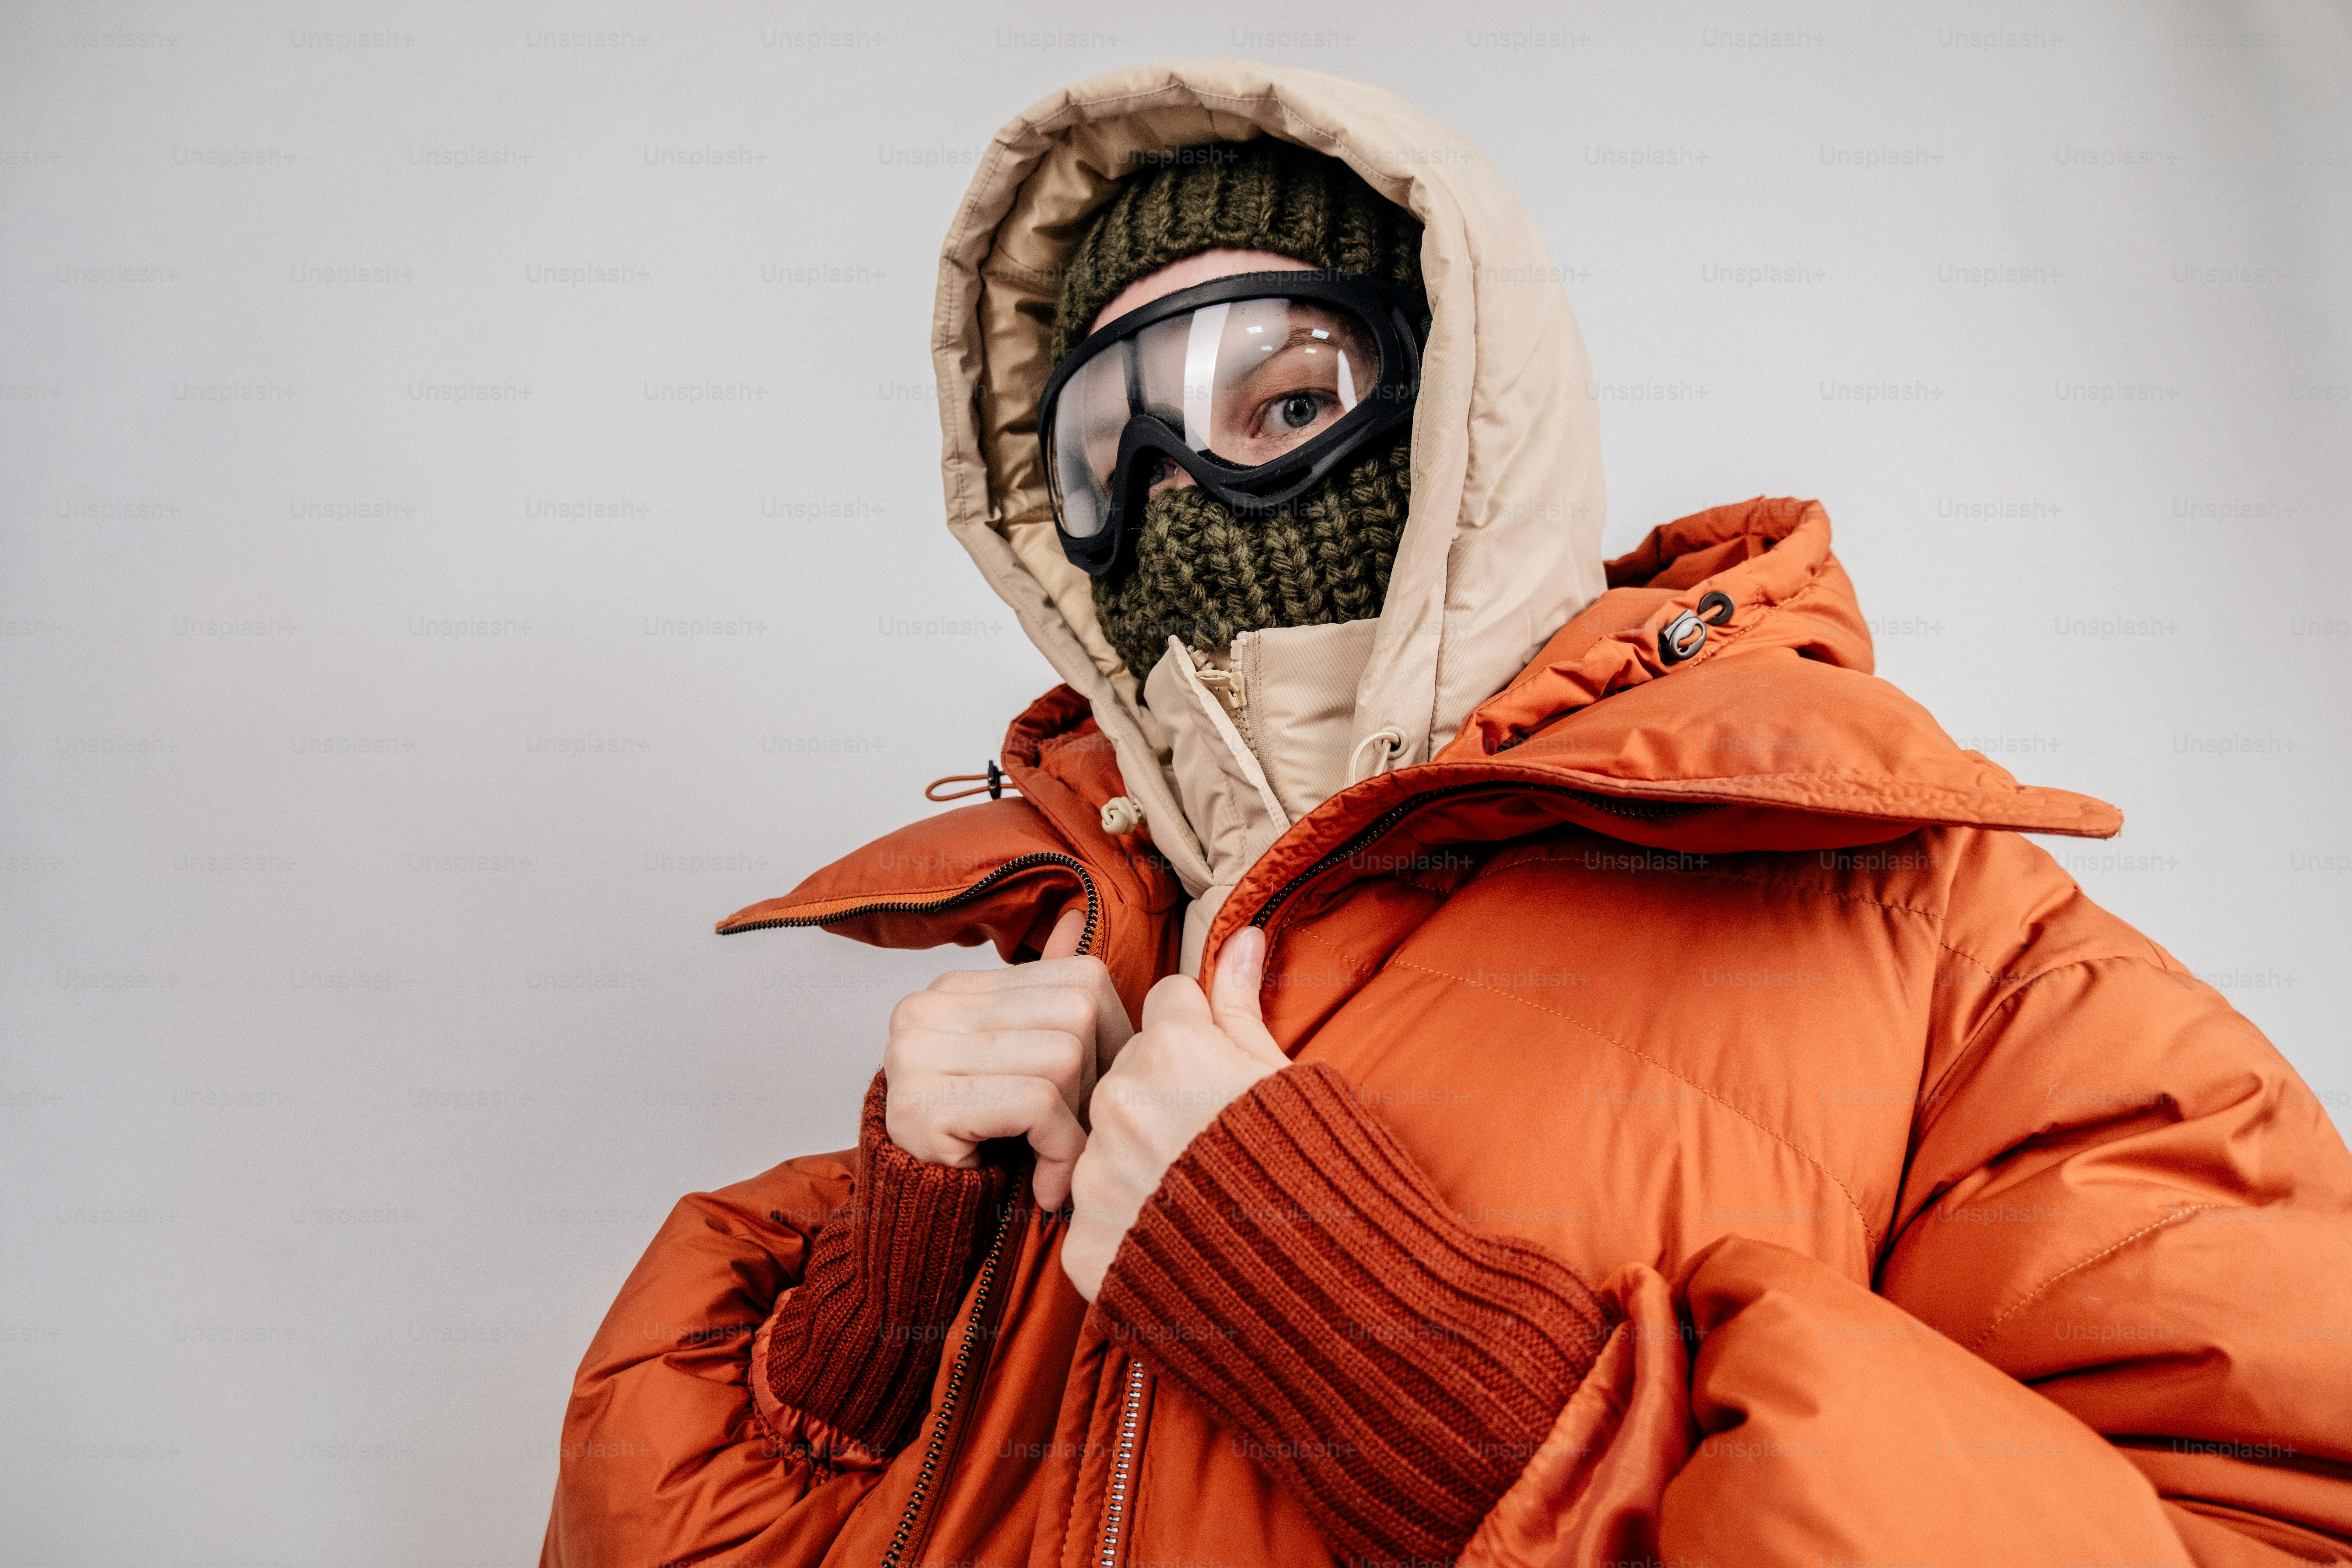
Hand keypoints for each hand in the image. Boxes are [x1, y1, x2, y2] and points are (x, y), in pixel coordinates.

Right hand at [882, 906, 1132, 1209]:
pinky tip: (1049, 1183)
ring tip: (1061, 1160)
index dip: (1110, 1039)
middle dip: (1096, 1082)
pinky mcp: (924, 1105)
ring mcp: (917, 1054)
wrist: (920, 1212)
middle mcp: (927, 1009)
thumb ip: (1047, 993)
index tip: (1097, 1090)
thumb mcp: (1021, 1058)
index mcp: (953, 989)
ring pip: (1061, 1057)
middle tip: (1082, 1132)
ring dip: (1079, 1123)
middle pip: (1074, 1015)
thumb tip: (1078, 918)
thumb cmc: (982, 1136)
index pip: (1077, 980)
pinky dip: (1061, 1149)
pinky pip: (1037, 1104)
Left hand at [1061, 925, 1288, 1300]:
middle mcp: (1122, 1101)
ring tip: (1198, 1198)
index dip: (1198, 1038)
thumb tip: (1240, 936)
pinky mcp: (1088, 1244)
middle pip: (1128, 1074)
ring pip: (1104, 1144)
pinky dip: (1128, 1232)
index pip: (1165, 1008)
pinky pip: (1097, 1222)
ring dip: (1138, 1162)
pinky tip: (1177, 1244)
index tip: (1221, 1075)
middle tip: (1213, 1143)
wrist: (1321, 1286)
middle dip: (1163, 1098)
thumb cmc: (1316, 1172)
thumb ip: (1243, 1006)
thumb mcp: (1286, 1077)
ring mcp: (1098, 1176)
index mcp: (1174, 1049)